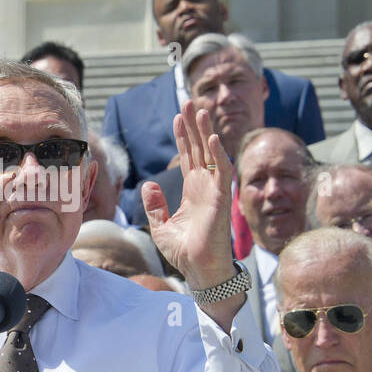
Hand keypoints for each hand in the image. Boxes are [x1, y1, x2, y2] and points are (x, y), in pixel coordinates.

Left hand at [144, 104, 242, 329]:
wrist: (199, 271)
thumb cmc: (184, 252)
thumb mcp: (160, 226)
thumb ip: (154, 205)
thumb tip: (148, 184)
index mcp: (192, 190)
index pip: (188, 156)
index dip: (183, 136)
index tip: (177, 115)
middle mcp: (205, 186)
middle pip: (199, 148)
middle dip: (193, 125)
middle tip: (189, 101)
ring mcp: (215, 191)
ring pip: (212, 154)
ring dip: (206, 131)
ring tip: (200, 109)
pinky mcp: (222, 200)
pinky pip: (222, 172)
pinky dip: (218, 154)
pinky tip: (212, 137)